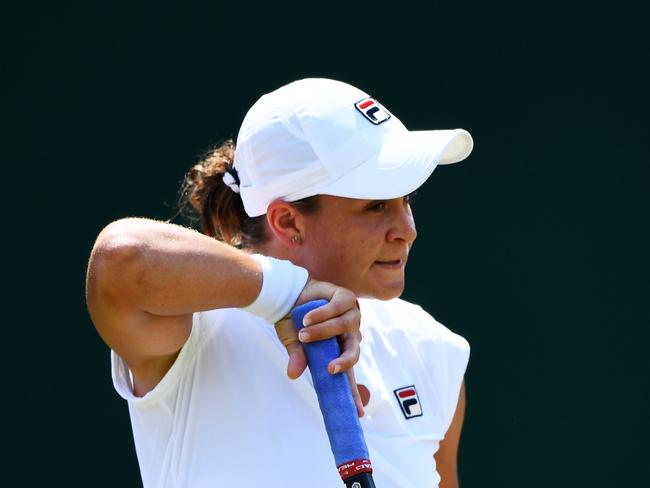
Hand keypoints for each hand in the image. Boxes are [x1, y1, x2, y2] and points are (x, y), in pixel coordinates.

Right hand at [274, 278, 363, 415]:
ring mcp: (350, 315)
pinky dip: (322, 314)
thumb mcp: (293, 341)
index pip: (349, 374)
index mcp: (339, 350)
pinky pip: (338, 307)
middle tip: (330, 369)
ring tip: (304, 334)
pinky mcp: (345, 297)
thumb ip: (297, 356)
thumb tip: (293, 375)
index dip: (353, 393)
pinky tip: (308, 318)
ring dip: (323, 332)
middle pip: (355, 352)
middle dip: (344, 361)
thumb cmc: (293, 321)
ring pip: (344, 326)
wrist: (289, 294)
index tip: (358, 414)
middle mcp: (349, 334)